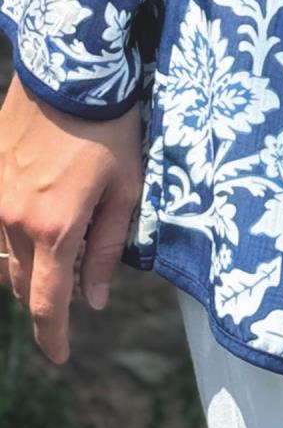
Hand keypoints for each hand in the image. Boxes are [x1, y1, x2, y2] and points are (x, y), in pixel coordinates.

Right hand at [0, 70, 142, 362]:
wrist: (70, 72)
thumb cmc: (111, 129)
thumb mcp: (125, 189)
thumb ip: (107, 249)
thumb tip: (96, 300)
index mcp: (54, 228)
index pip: (47, 303)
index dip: (54, 336)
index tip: (62, 355)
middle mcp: (12, 219)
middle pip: (21, 284)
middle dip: (44, 298)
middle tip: (69, 297)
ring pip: (2, 257)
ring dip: (26, 267)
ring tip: (56, 255)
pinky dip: (10, 236)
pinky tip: (35, 222)